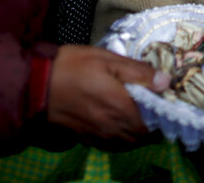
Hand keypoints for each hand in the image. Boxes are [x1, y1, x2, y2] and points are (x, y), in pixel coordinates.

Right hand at [47, 45, 168, 145]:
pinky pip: (107, 144)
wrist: (37, 84)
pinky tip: (115, 122)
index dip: (159, 118)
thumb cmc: (75, 66)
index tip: (160, 104)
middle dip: (148, 127)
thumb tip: (166, 82)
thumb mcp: (109, 60)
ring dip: (133, 134)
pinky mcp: (83, 137)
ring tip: (134, 116)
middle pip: (138, 138)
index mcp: (121, 110)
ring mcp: (96, 135)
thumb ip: (139, 73)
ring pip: (123, 143)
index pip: (150, 127)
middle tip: (149, 109)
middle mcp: (111, 128)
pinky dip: (117, 138)